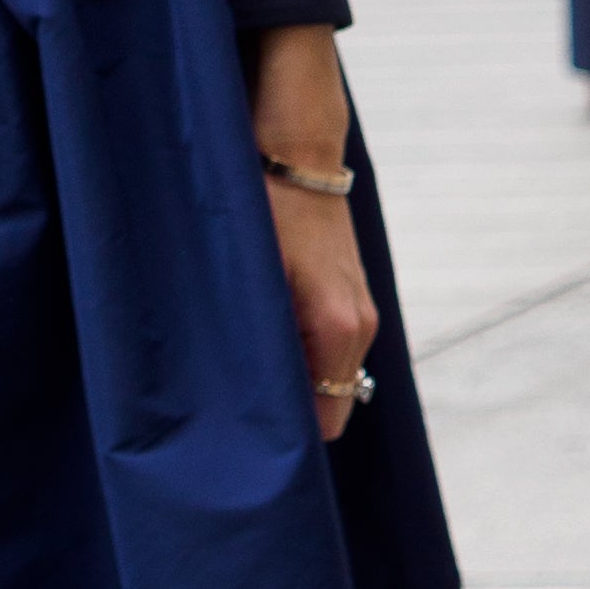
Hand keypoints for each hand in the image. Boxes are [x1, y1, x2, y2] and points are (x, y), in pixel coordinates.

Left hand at [249, 29, 375, 447]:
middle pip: (328, 404)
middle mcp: (359, 327)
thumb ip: (255, 343)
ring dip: (289, 377)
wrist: (296, 150)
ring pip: (326, 375)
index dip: (284, 438)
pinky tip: (259, 333)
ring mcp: (359, 310)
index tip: (240, 435)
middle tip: (230, 406)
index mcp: (338, 329)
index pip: (324, 424)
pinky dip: (299, 352)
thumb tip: (240, 403)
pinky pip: (327, 347)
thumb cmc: (262, 208)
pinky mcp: (349, 295)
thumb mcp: (250, 279)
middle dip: (285, 412)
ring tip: (239, 365)